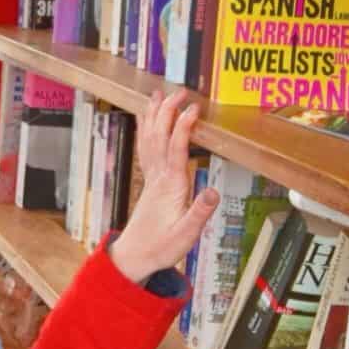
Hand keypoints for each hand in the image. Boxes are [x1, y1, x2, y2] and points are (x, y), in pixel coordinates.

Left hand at [109, 88, 219, 284]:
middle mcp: (158, 177)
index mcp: (171, 186)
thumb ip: (199, 213)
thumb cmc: (161, 247)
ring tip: (157, 95)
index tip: (193, 108)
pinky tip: (146, 120)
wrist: (135, 256)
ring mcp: (152, 177)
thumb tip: (212, 191)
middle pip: (160, 136)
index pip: (176, 149)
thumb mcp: (186, 236)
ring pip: (149, 139)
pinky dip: (145, 130)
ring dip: (154, 115)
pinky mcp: (150, 181)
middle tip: (179, 92)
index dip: (183, 126)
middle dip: (168, 112)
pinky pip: (145, 148)